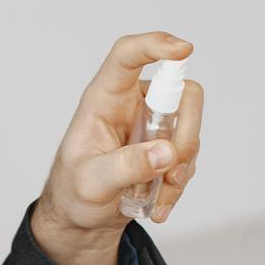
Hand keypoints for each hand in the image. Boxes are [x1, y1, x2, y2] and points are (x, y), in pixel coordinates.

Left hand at [38, 31, 204, 233]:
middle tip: (172, 170)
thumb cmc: (73, 192)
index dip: (155, 45)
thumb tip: (167, 153)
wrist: (80, 219)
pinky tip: (158, 205)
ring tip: (157, 201)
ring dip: (180, 169)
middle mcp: (132, 105)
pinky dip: (178, 184)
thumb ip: (126, 166)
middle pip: (180, 93)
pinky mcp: (165, 147)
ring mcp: (153, 125)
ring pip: (190, 129)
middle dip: (186, 133)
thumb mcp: (92, 183)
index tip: (184, 49)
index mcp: (104, 98)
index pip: (127, 56)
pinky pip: (188, 157)